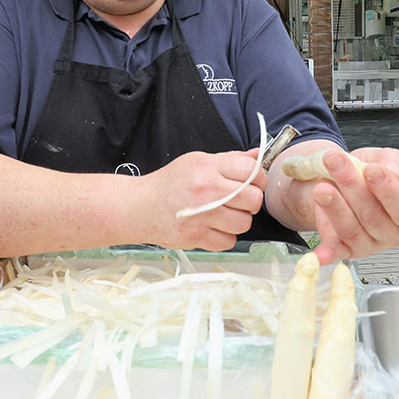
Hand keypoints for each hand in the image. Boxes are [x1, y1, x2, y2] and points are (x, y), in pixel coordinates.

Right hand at [141, 149, 265, 251]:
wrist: (139, 206)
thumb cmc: (169, 183)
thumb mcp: (198, 161)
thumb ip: (230, 159)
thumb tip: (257, 156)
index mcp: (208, 168)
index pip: (252, 171)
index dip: (258, 178)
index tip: (254, 182)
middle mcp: (206, 190)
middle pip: (253, 199)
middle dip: (251, 201)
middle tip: (239, 201)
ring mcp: (201, 216)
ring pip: (244, 223)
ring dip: (238, 221)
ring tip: (224, 214)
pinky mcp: (196, 237)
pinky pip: (229, 242)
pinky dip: (224, 237)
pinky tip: (213, 227)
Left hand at [306, 147, 398, 263]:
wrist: (343, 181)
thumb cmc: (368, 173)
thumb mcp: (385, 158)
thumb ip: (393, 161)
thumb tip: (391, 171)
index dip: (388, 189)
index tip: (371, 170)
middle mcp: (391, 233)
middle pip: (373, 216)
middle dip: (352, 186)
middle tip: (336, 163)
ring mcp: (368, 244)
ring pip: (352, 230)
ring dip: (334, 207)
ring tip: (322, 187)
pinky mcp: (346, 250)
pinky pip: (337, 252)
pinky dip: (328, 253)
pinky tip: (320, 252)